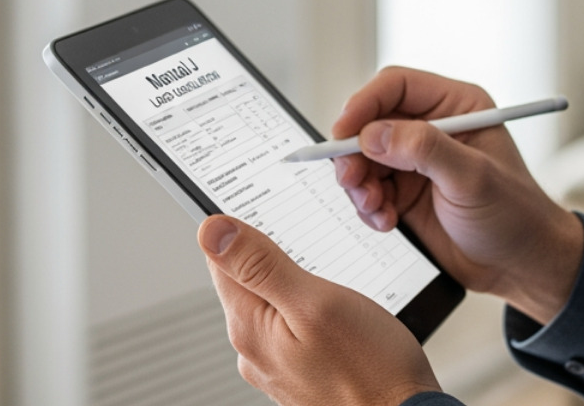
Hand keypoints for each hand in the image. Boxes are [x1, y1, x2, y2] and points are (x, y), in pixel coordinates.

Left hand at [199, 215, 440, 405]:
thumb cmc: (372, 369)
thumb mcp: (317, 302)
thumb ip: (262, 265)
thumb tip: (211, 231)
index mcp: (250, 327)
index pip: (221, 259)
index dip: (242, 228)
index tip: (270, 210)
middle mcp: (255, 351)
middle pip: (248, 280)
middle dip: (274, 256)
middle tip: (315, 244)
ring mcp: (278, 366)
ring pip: (274, 304)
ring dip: (297, 285)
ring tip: (333, 284)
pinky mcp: (301, 374)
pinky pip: (294, 328)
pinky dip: (311, 312)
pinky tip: (340, 314)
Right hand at [332, 67, 583, 323]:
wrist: (519, 265)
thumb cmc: (514, 215)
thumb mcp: (473, 178)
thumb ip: (424, 150)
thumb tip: (373, 134)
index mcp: (456, 106)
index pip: (396, 87)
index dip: (364, 104)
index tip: (342, 133)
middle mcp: (432, 128)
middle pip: (371, 122)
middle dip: (355, 152)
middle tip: (352, 181)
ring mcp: (416, 161)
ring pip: (364, 158)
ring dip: (361, 184)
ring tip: (378, 210)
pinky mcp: (405, 192)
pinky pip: (368, 189)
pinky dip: (369, 206)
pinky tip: (387, 222)